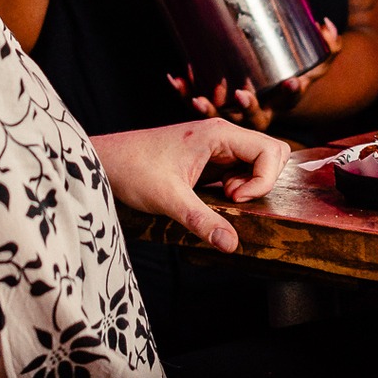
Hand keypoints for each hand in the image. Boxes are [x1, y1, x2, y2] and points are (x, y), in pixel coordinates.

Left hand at [91, 118, 290, 252]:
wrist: (106, 161)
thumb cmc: (133, 169)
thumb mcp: (168, 199)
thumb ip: (201, 221)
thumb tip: (231, 245)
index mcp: (218, 133)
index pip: (271, 150)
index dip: (263, 180)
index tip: (234, 199)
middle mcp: (222, 135)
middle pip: (272, 152)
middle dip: (263, 180)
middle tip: (233, 199)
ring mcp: (217, 146)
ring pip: (258, 161)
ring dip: (251, 184)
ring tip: (222, 199)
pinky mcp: (209, 159)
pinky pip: (241, 169)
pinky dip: (239, 186)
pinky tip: (215, 198)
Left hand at [168, 19, 342, 130]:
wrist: (270, 106)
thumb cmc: (292, 80)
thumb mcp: (315, 67)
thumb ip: (329, 47)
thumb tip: (325, 22)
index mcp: (281, 104)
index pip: (290, 99)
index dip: (292, 91)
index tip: (293, 81)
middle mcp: (258, 113)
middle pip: (253, 116)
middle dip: (248, 107)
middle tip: (243, 94)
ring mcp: (234, 114)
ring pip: (221, 115)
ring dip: (208, 106)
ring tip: (196, 98)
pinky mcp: (213, 110)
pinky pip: (198, 102)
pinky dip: (185, 93)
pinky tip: (174, 78)